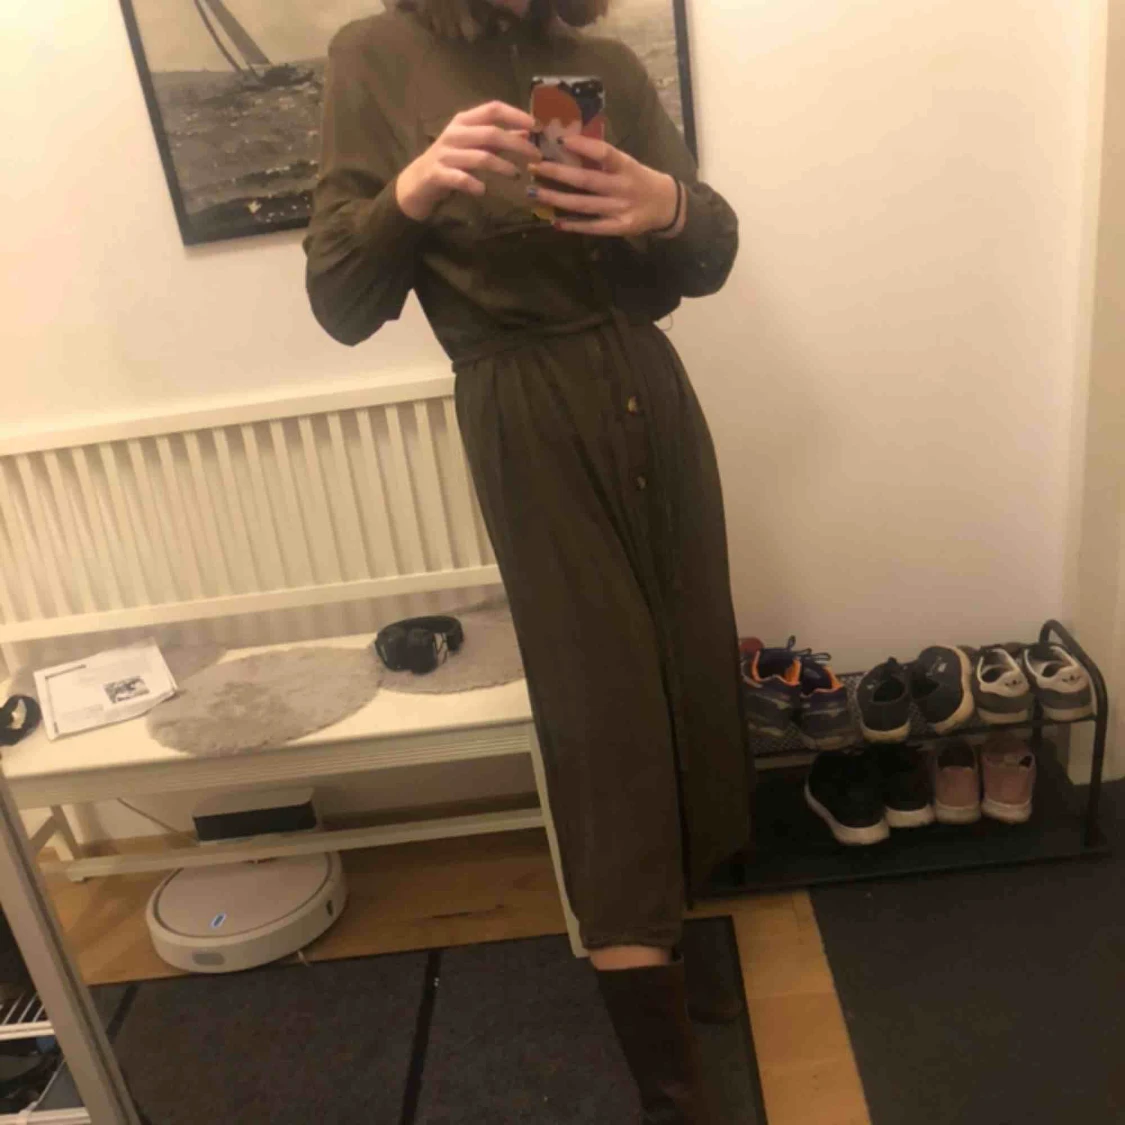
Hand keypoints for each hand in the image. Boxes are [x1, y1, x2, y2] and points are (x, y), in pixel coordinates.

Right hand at [396, 101, 539, 221]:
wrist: (417, 183)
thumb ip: (498, 139)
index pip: (493, 109)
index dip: (516, 115)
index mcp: (464, 121)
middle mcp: (455, 133)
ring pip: (480, 156)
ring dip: (502, 166)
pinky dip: (474, 184)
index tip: (536, 125)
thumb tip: (528, 132)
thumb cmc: (451, 162)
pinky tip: (484, 191)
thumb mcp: (475, 146)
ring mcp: (446, 153)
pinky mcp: (438, 174)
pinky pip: (460, 178)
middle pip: (491, 133)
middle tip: (536, 156)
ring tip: (517, 175)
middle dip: (517, 144)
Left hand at [528, 134, 682, 237]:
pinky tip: (555, 222)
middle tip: (534, 167)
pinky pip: (592, 227)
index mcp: (626, 166)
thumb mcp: (627, 164)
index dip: (582, 146)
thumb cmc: (639, 179)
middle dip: (557, 173)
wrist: (665, 205)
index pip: (604, 153)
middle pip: (586, 180)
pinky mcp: (618, 227)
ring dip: (557, 199)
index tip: (559, 140)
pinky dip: (573, 225)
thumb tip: (566, 145)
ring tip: (535, 192)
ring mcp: (620, 209)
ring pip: (584, 205)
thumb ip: (602, 159)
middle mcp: (623, 187)